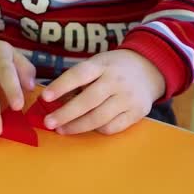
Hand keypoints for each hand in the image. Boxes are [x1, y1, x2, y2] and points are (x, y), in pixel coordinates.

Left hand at [41, 49, 164, 134]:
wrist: (148, 69)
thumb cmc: (112, 68)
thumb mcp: (97, 64)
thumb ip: (79, 80)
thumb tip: (54, 101)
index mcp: (102, 65)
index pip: (79, 74)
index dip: (61, 86)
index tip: (45, 97)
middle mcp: (116, 80)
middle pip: (88, 100)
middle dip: (65, 114)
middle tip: (48, 123)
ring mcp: (128, 97)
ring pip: (99, 117)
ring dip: (77, 126)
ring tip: (61, 129)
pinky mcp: (137, 112)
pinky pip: (112, 127)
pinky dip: (97, 130)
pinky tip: (87, 128)